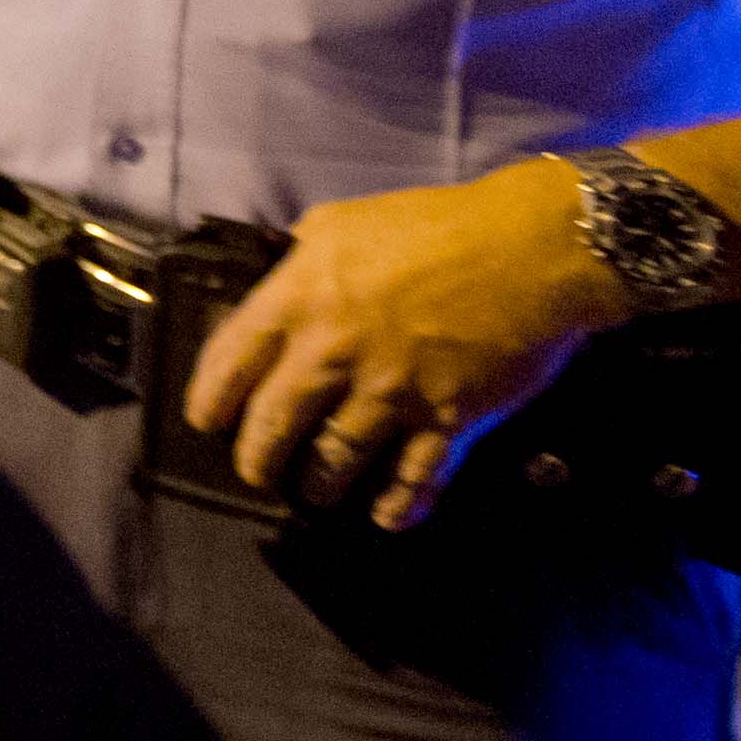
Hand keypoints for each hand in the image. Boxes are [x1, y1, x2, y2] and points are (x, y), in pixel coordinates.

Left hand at [180, 159, 633, 530]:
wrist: (535, 247)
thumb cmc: (439, 225)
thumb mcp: (341, 223)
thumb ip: (298, 259)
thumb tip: (273, 283)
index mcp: (300, 298)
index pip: (230, 361)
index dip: (210, 398)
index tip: (206, 420)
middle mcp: (336, 350)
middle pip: (273, 422)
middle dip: (256, 456)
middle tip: (254, 470)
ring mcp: (391, 389)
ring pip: (335, 458)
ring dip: (318, 484)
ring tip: (314, 492)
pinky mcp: (448, 417)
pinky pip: (414, 476)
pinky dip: (398, 503)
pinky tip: (387, 517)